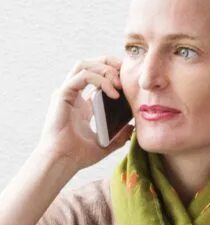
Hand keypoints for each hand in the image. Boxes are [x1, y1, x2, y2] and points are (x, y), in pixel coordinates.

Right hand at [39, 56, 128, 170]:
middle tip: (126, 73)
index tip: (130, 80)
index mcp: (82, 104)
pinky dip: (100, 80)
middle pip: (89, 64)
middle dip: (109, 63)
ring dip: (105, 69)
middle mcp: (73, 95)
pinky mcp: (62, 95)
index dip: (113, 72)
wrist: (63, 161)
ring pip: (84, 65)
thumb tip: (134, 128)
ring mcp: (66, 94)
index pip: (97, 77)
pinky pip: (82, 76)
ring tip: (119, 84)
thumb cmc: (79, 155)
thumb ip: (120, 134)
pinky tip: (113, 94)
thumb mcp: (106, 142)